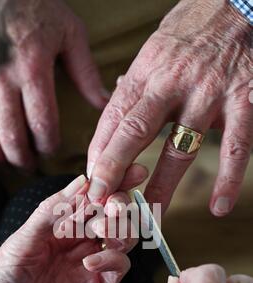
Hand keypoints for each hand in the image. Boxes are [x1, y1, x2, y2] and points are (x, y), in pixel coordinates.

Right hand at [0, 0, 107, 167]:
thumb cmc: (33, 4)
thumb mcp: (68, 32)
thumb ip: (85, 71)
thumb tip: (103, 103)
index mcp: (32, 69)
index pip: (42, 123)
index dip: (47, 145)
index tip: (51, 150)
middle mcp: (1, 78)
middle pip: (10, 134)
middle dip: (21, 157)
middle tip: (29, 164)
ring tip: (6, 159)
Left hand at [0, 171, 142, 282]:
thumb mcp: (20, 240)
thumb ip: (51, 212)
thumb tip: (80, 181)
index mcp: (57, 226)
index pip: (90, 199)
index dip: (110, 185)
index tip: (130, 173)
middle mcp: (76, 242)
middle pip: (111, 217)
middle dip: (118, 206)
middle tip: (114, 206)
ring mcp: (87, 264)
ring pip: (121, 239)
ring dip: (120, 230)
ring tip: (104, 231)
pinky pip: (118, 268)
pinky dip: (113, 259)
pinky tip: (92, 262)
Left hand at [87, 0, 252, 215]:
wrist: (237, 3)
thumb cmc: (192, 30)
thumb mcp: (154, 49)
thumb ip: (135, 83)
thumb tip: (113, 104)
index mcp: (146, 71)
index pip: (113, 118)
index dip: (98, 153)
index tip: (90, 181)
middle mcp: (172, 83)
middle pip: (135, 131)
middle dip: (114, 169)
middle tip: (101, 202)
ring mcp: (209, 94)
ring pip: (180, 148)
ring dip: (163, 186)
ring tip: (150, 215)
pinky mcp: (244, 101)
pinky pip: (235, 147)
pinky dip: (228, 179)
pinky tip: (219, 206)